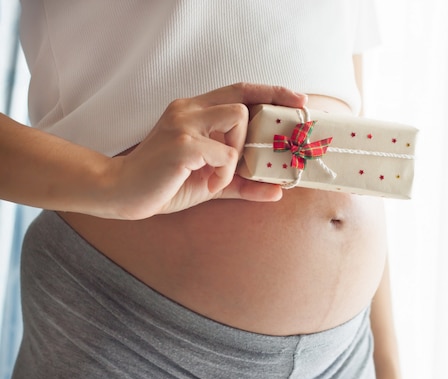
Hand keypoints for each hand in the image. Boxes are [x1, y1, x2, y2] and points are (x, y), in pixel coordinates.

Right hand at [106, 83, 306, 218]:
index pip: (240, 89)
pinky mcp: (183, 144)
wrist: (122, 193)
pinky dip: (224, 174)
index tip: (299, 100)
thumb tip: (279, 191)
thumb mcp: (211, 181)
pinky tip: (208, 185)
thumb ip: (243, 183)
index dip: (271, 91)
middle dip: (261, 127)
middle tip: (267, 151)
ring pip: (237, 120)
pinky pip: (225, 154)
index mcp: (195, 111)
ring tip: (220, 177)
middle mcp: (189, 110)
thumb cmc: (165, 183)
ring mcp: (184, 124)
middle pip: (242, 101)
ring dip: (238, 154)